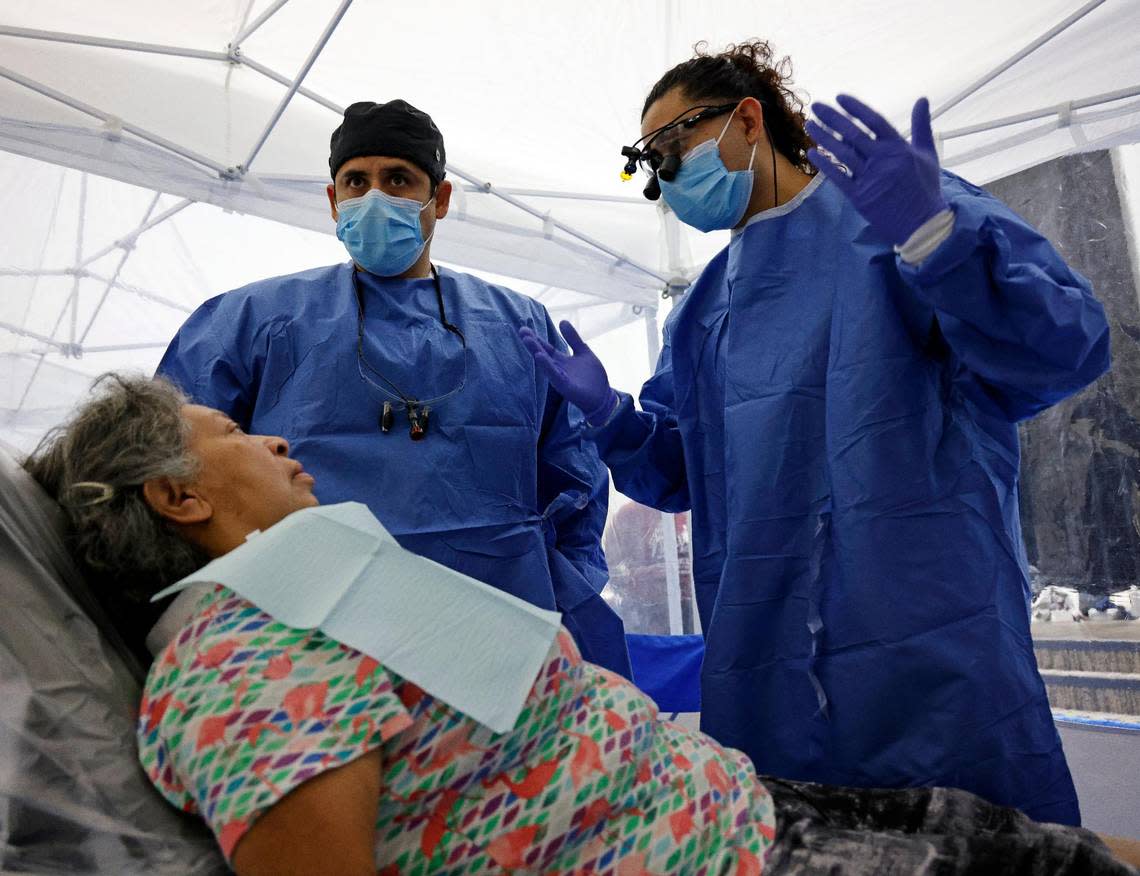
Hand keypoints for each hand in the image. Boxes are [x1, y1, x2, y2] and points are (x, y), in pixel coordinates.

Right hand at [519, 320, 615, 421]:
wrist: (603, 397)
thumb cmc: (592, 377)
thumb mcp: (583, 352)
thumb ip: (573, 338)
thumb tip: (562, 321)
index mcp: (561, 361)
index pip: (546, 348)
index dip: (536, 339)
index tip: (525, 329)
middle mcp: (558, 369)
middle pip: (543, 354)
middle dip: (532, 343)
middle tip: (522, 331)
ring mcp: (560, 378)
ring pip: (546, 364)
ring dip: (536, 352)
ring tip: (527, 340)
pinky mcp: (565, 387)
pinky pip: (555, 375)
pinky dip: (547, 367)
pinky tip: (540, 357)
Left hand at [806, 95, 947, 244]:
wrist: (922, 224)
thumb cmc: (925, 188)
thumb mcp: (928, 153)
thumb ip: (922, 125)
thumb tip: (923, 99)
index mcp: (899, 147)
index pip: (873, 120)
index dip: (855, 108)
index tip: (840, 98)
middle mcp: (883, 160)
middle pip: (853, 133)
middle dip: (833, 118)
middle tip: (816, 107)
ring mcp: (870, 178)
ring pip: (842, 153)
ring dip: (824, 137)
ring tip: (809, 125)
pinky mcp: (860, 197)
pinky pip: (838, 177)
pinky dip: (824, 164)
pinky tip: (812, 152)